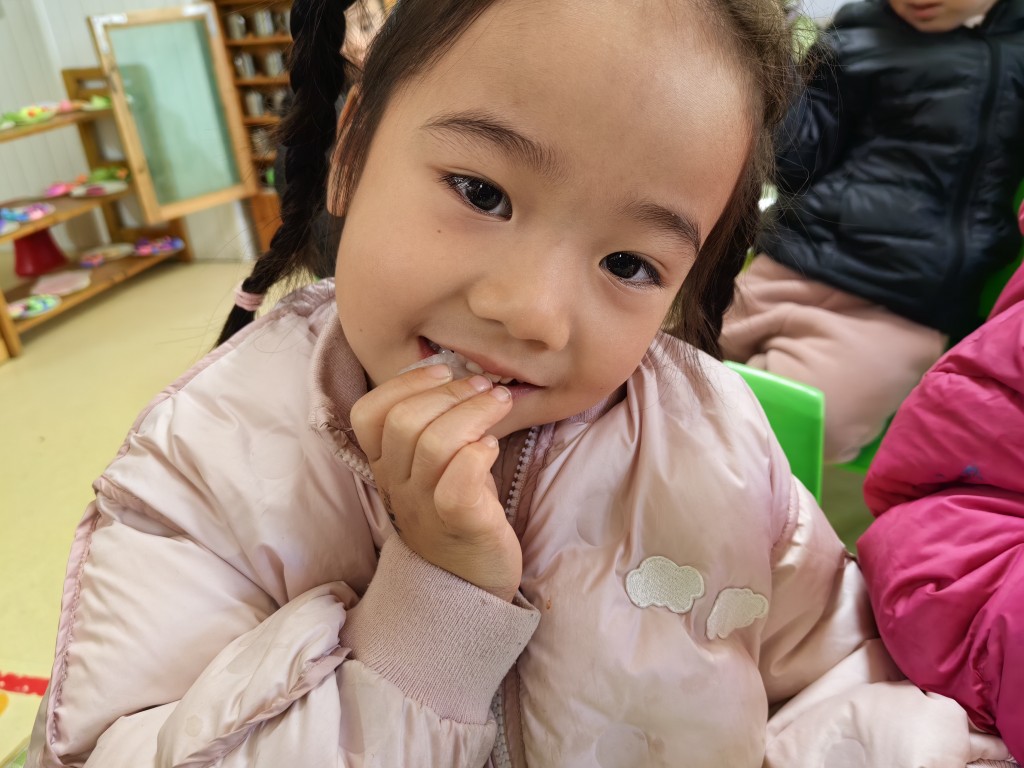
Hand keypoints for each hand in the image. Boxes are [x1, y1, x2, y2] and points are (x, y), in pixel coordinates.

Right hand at [350, 364, 520, 600]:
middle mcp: (398, 485)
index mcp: (386, 465)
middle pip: (404, 421)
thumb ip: (435, 427)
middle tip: (484, 386)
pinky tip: (492, 448)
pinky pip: (458, 481)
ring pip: (433, 443)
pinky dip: (477, 454)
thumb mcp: (435, 467)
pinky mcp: (460, 524)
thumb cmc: (459, 512)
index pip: (367, 413)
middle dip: (450, 392)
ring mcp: (425, 507)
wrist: (470, 583)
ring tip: (500, 403)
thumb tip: (462, 374)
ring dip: (473, 412)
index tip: (442, 371)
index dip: (403, 382)